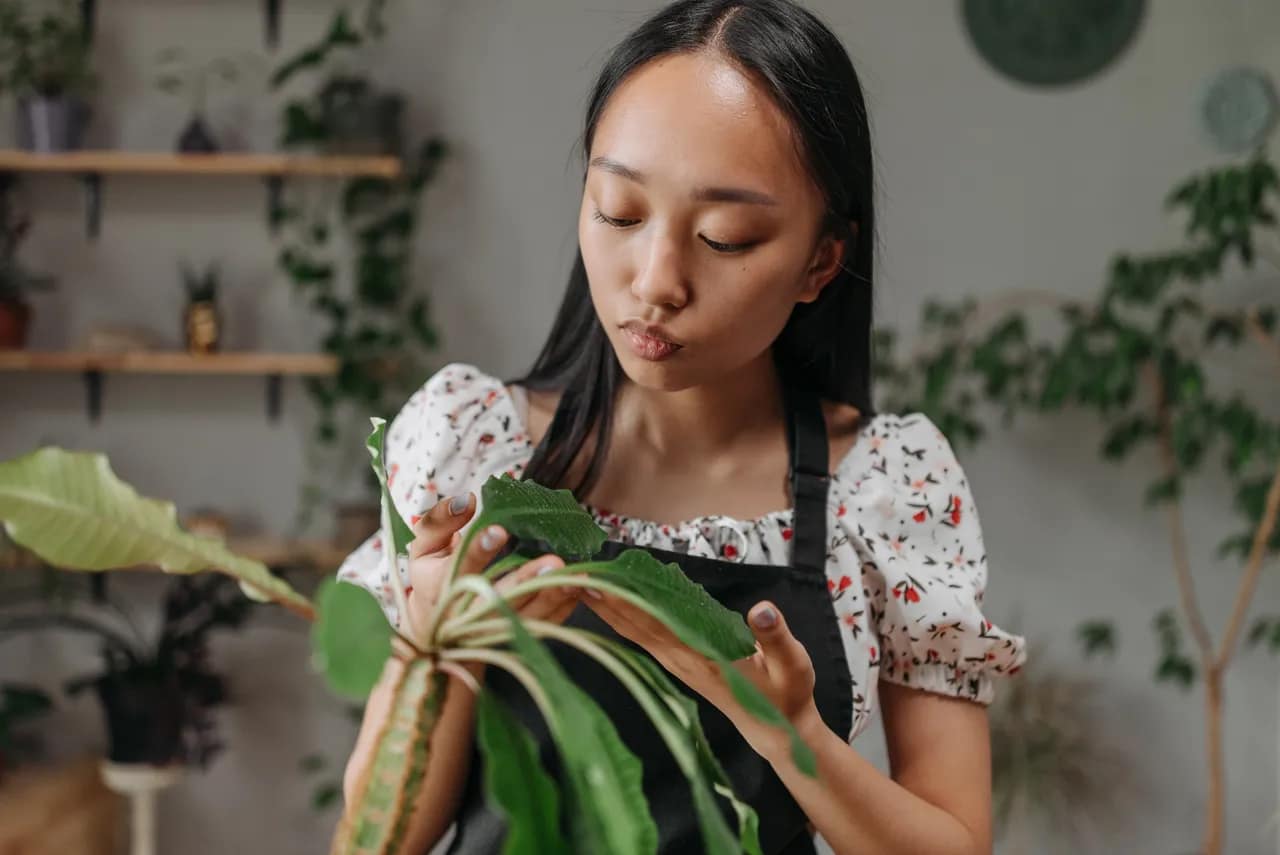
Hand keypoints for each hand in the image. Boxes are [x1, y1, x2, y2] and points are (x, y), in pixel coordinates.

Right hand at [401, 493, 582, 638]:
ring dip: (552, 598)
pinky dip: (562, 610)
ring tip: (576, 577)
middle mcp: (465, 615)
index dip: (478, 550)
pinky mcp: (512, 638)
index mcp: (440, 588)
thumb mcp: (425, 549)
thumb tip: (468, 500)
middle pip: (496, 601)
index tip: (499, 530)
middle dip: (525, 582)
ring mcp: (490, 631)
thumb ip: (440, 521)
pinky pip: (540, 627)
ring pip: (524, 618)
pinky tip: (578, 589)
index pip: (459, 568)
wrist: (438, 634)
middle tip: (553, 562)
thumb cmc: (432, 580)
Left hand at [584, 593, 820, 758]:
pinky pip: (648, 639)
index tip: (599, 581)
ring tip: (587, 586)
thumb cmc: (785, 695)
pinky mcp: (683, 664)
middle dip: (607, 601)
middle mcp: (683, 660)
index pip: (655, 624)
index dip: (626, 602)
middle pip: (636, 627)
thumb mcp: (792, 664)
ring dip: (612, 610)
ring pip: (637, 634)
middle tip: (577, 575)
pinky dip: (629, 620)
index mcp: (702, 657)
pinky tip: (617, 608)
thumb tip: (761, 609)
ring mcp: (680, 664)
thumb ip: (776, 636)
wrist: (777, 731)